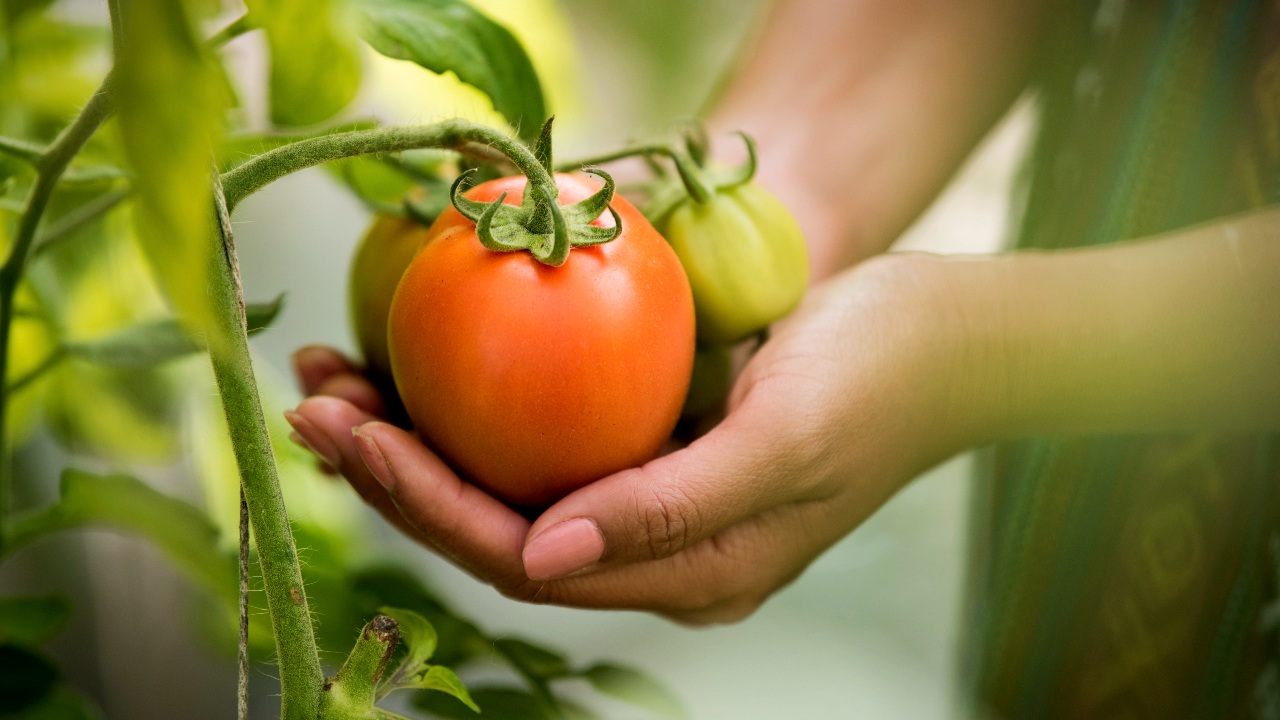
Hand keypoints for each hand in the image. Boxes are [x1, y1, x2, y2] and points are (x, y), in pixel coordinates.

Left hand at [287, 255, 977, 623]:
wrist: (949, 335)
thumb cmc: (880, 376)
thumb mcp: (782, 440)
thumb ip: (669, 510)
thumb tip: (541, 558)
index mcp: (691, 574)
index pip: (528, 557)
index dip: (431, 504)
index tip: (355, 440)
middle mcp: (659, 552)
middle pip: (500, 528)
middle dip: (398, 475)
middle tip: (313, 406)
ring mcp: (655, 500)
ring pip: (511, 485)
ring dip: (421, 440)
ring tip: (337, 385)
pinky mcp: (657, 446)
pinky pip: (544, 439)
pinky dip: (475, 408)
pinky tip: (421, 369)